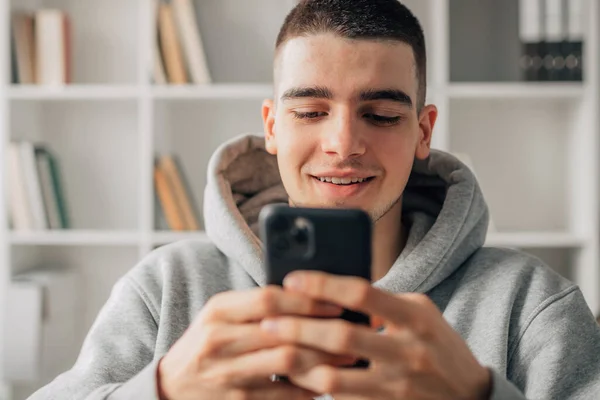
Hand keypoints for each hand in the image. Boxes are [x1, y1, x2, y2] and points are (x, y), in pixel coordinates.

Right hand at [157, 285, 354, 399]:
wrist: (171, 388)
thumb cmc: (205, 344)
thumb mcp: (220, 315)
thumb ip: (254, 305)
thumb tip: (307, 293)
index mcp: (218, 311)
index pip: (268, 298)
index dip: (305, 299)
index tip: (334, 301)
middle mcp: (220, 340)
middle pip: (282, 331)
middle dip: (322, 330)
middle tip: (352, 328)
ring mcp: (228, 374)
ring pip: (287, 362)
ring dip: (323, 359)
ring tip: (348, 355)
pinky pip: (284, 395)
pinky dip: (309, 388)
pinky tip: (327, 381)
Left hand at [259, 271, 491, 399]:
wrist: (469, 399)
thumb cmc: (438, 345)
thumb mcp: (420, 312)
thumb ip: (382, 302)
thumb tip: (332, 292)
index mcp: (415, 317)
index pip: (362, 293)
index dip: (323, 284)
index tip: (293, 279)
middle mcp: (407, 352)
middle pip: (341, 337)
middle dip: (298, 327)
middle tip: (268, 321)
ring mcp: (397, 386)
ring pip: (334, 378)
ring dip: (299, 364)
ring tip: (274, 350)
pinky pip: (342, 399)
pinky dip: (315, 386)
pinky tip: (296, 375)